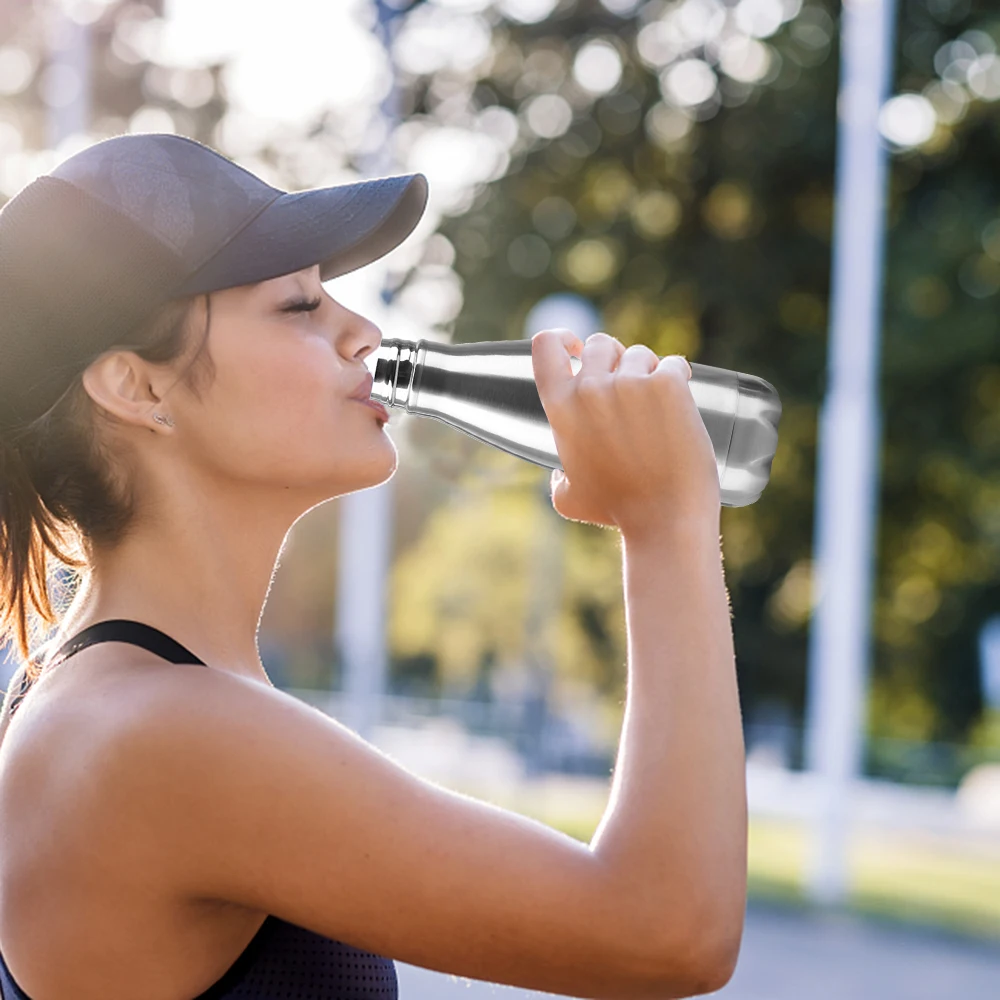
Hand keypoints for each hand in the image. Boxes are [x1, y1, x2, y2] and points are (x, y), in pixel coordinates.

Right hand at [531, 328, 720, 534]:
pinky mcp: (668, 384)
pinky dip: (678, 380)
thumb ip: (557, 476)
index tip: (575, 348)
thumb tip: (560, 472)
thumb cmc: (618, 511)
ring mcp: (630, 383)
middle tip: (631, 390)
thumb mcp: (569, 498)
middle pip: (600, 344)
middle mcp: (591, 388)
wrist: (665, 518)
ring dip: (648, 373)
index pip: (546, 345)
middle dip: (615, 361)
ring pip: (639, 354)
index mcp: (561, 408)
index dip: (562, 339)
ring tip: (658, 410)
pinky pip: (673, 364)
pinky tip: (681, 405)